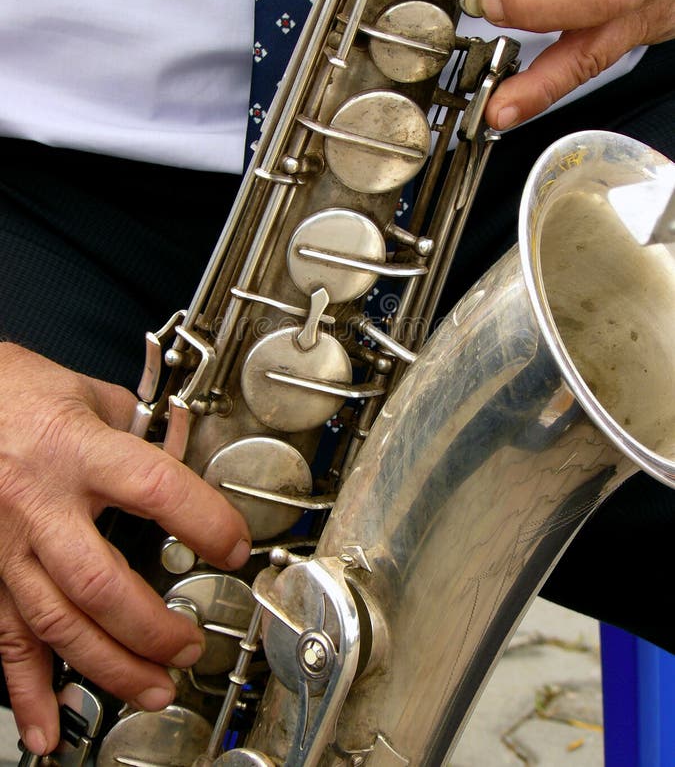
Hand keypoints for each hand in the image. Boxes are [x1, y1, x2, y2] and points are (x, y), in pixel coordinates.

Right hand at [0, 343, 250, 753]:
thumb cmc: (22, 392)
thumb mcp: (94, 395)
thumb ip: (143, 432)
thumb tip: (187, 459)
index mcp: (79, 450)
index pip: (155, 489)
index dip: (204, 522)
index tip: (235, 546)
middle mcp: (42, 503)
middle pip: (100, 582)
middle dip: (152, 627)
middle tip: (190, 644)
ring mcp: (9, 543)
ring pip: (57, 621)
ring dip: (108, 666)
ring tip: (152, 688)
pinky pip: (5, 637)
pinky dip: (25, 688)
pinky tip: (46, 724)